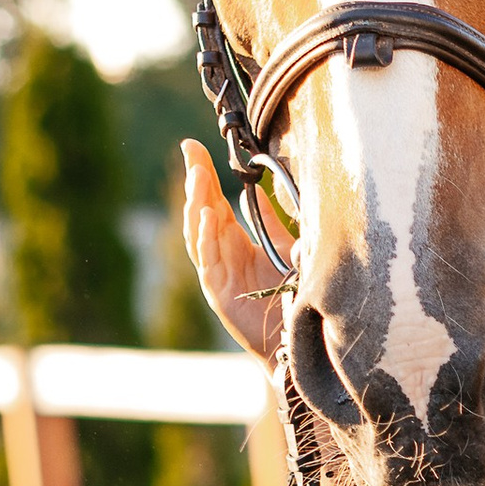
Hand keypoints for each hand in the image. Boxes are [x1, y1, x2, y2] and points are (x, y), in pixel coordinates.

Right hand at [181, 140, 286, 363]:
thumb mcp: (285, 248)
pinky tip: (209, 215)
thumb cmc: (288, 297)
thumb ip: (273, 223)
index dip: (202, 173)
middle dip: (195, 179)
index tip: (191, 145)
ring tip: (198, 175)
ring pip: (197, 231)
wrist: (294, 340)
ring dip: (196, 202)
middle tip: (190, 151)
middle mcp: (220, 253)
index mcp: (232, 240)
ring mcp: (215, 272)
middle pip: (200, 209)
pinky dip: (206, 237)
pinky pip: (207, 260)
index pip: (211, 199)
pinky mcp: (217, 291)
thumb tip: (265, 192)